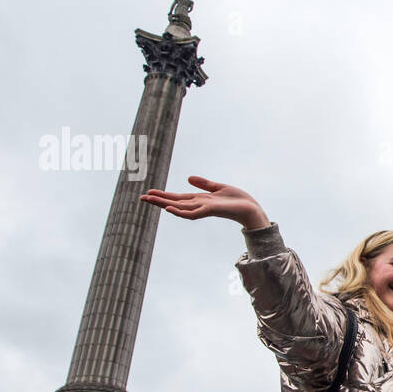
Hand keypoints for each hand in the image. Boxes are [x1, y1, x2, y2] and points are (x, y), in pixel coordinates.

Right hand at [138, 175, 269, 229]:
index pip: (177, 197)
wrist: (251, 208)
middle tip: (141, 198)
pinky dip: (180, 212)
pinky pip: (192, 213)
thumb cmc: (237, 200)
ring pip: (179, 208)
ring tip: (150, 200)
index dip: (163, 195)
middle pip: (174, 202)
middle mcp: (198, 205)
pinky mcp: (210, 210)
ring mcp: (203, 209)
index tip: (149, 192)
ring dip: (164, 204)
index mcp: (199, 200)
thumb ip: (204, 184)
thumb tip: (188, 178)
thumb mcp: (218, 187)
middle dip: (158, 200)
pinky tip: (170, 208)